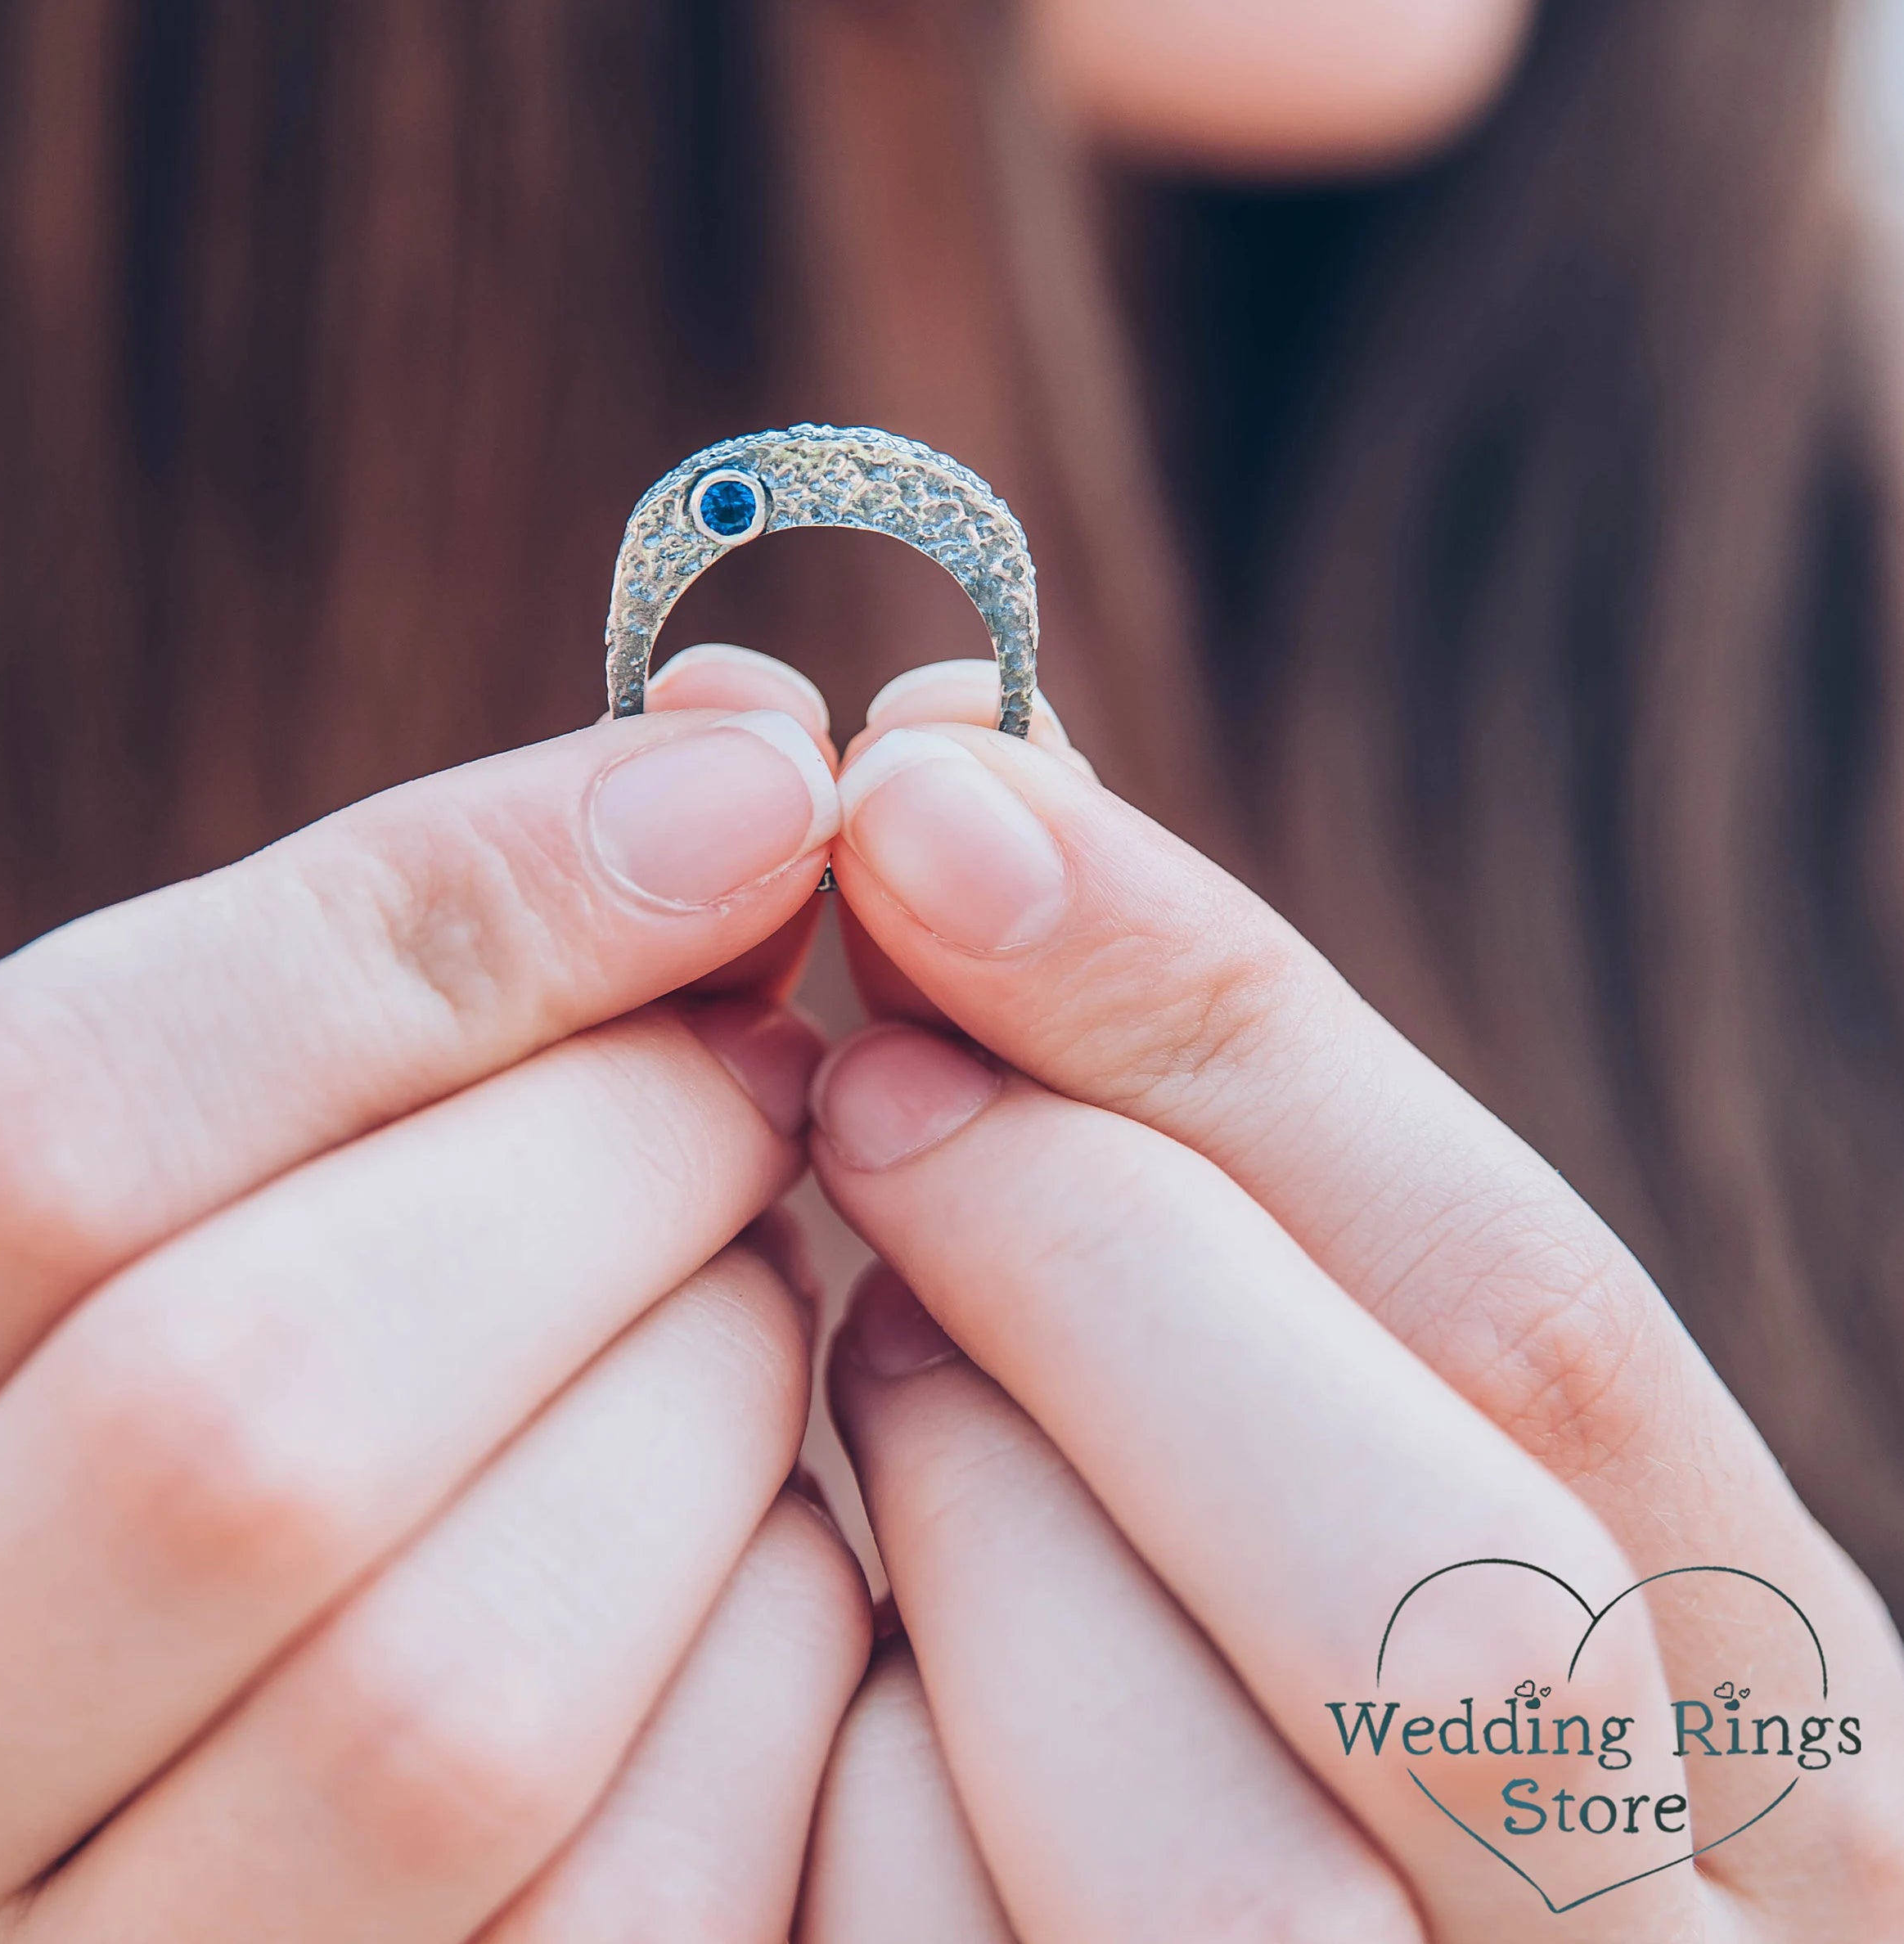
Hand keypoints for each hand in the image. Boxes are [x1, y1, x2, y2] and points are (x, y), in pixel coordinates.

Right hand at [0, 647, 867, 1941]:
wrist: (92, 1840)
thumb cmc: (143, 1436)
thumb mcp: (120, 1223)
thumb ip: (348, 1018)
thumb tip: (731, 780)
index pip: (19, 1127)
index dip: (429, 916)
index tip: (732, 798)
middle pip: (236, 1409)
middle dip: (598, 1164)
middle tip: (758, 1066)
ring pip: (444, 1695)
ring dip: (703, 1406)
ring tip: (755, 1281)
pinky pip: (620, 1910)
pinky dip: (770, 1659)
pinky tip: (775, 1537)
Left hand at [798, 662, 1903, 1941]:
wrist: (1215, 1916)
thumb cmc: (1315, 1626)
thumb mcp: (1359, 1392)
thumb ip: (1224, 1140)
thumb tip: (963, 776)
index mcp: (1779, 1712)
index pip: (1543, 1322)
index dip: (1216, 1026)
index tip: (943, 806)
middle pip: (1442, 1598)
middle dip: (1099, 1270)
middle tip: (871, 1086)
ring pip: (1232, 1860)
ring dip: (977, 1523)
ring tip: (861, 1337)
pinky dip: (856, 1785)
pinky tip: (826, 1631)